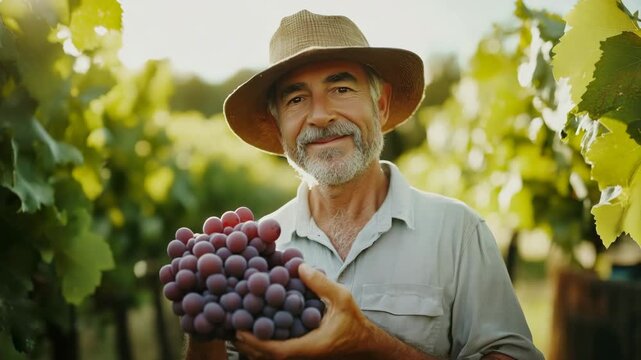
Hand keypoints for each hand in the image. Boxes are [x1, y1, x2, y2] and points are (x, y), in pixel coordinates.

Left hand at [233, 263, 375, 358]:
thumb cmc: (353, 321)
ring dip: (252, 344)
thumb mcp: (342, 298)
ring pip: (269, 358)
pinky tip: (255, 326)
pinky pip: (277, 353)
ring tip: (235, 324)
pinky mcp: (301, 353)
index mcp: (311, 347)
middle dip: (246, 343)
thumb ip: (321, 283)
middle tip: (229, 323)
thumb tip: (298, 265)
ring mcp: (301, 357)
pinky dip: (263, 343)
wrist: (364, 344)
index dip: (255, 342)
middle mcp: (303, 355)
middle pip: (266, 357)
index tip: (239, 328)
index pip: (277, 351)